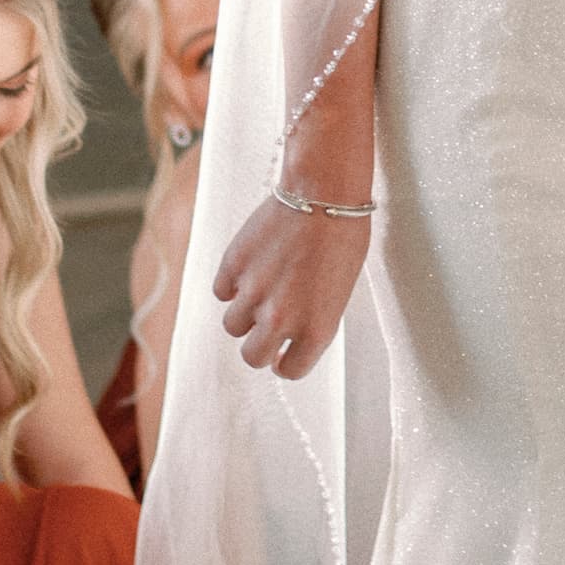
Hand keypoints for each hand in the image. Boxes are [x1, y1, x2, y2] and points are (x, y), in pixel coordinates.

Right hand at [213, 189, 366, 384]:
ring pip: (232, 325)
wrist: (323, 194)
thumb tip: (289, 332)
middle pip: (252, 357)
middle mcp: (281, 319)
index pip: (291, 371)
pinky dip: (232, 284)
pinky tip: (250, 268)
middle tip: (265, 329)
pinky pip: (221, 291)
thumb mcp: (339, 291)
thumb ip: (312, 318)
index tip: (284, 354)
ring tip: (261, 289)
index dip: (286, 362)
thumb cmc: (343, 238)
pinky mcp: (233, 267)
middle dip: (259, 346)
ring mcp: (253, 293)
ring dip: (244, 313)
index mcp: (316, 330)